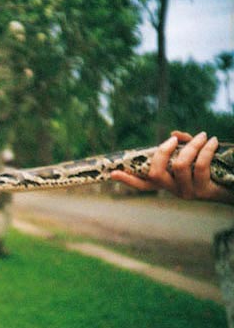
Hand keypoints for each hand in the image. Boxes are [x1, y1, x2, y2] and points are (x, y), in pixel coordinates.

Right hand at [111, 131, 233, 203]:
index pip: (143, 184)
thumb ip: (184, 146)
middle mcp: (173, 191)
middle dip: (162, 153)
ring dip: (192, 147)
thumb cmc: (215, 169)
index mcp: (168, 183)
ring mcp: (187, 193)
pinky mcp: (203, 192)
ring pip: (180, 166)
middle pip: (155, 174)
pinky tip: (213, 141)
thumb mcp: (196, 156)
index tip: (112, 174)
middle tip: (173, 140)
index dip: (127, 179)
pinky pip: (200, 166)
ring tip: (204, 136)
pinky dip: (206, 150)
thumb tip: (175, 134)